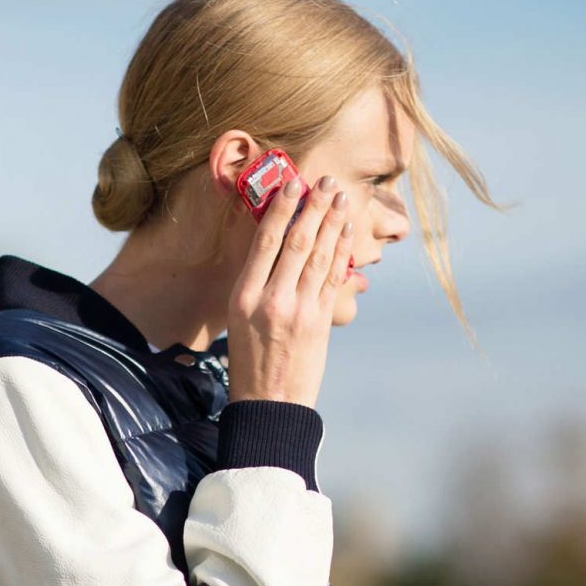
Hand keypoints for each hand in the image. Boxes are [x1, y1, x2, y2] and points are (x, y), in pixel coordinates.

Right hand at [224, 170, 352, 410]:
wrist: (270, 404)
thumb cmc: (250, 360)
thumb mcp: (239, 320)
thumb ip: (257, 284)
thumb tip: (279, 244)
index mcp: (243, 298)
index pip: (264, 243)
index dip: (281, 209)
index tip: (292, 184)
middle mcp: (270, 301)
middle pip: (296, 243)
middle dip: (313, 208)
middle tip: (326, 181)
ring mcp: (298, 311)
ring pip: (319, 256)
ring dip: (333, 223)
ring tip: (341, 198)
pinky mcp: (320, 322)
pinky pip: (333, 277)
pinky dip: (342, 251)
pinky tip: (347, 232)